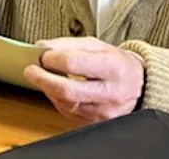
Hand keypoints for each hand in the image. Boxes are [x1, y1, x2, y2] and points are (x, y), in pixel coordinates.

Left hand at [23, 37, 144, 124]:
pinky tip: (57, 91)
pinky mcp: (98, 123)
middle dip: (42, 79)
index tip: (43, 56)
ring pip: (65, 104)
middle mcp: (111, 92)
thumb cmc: (116, 63)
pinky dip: (58, 101)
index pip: (74, 63)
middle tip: (30, 70)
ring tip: (45, 78)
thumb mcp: (96, 45)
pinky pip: (69, 113)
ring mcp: (105, 112)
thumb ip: (68, 44)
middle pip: (67, 90)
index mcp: (113, 67)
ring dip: (49, 90)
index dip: (52, 59)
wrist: (138, 83)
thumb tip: (42, 47)